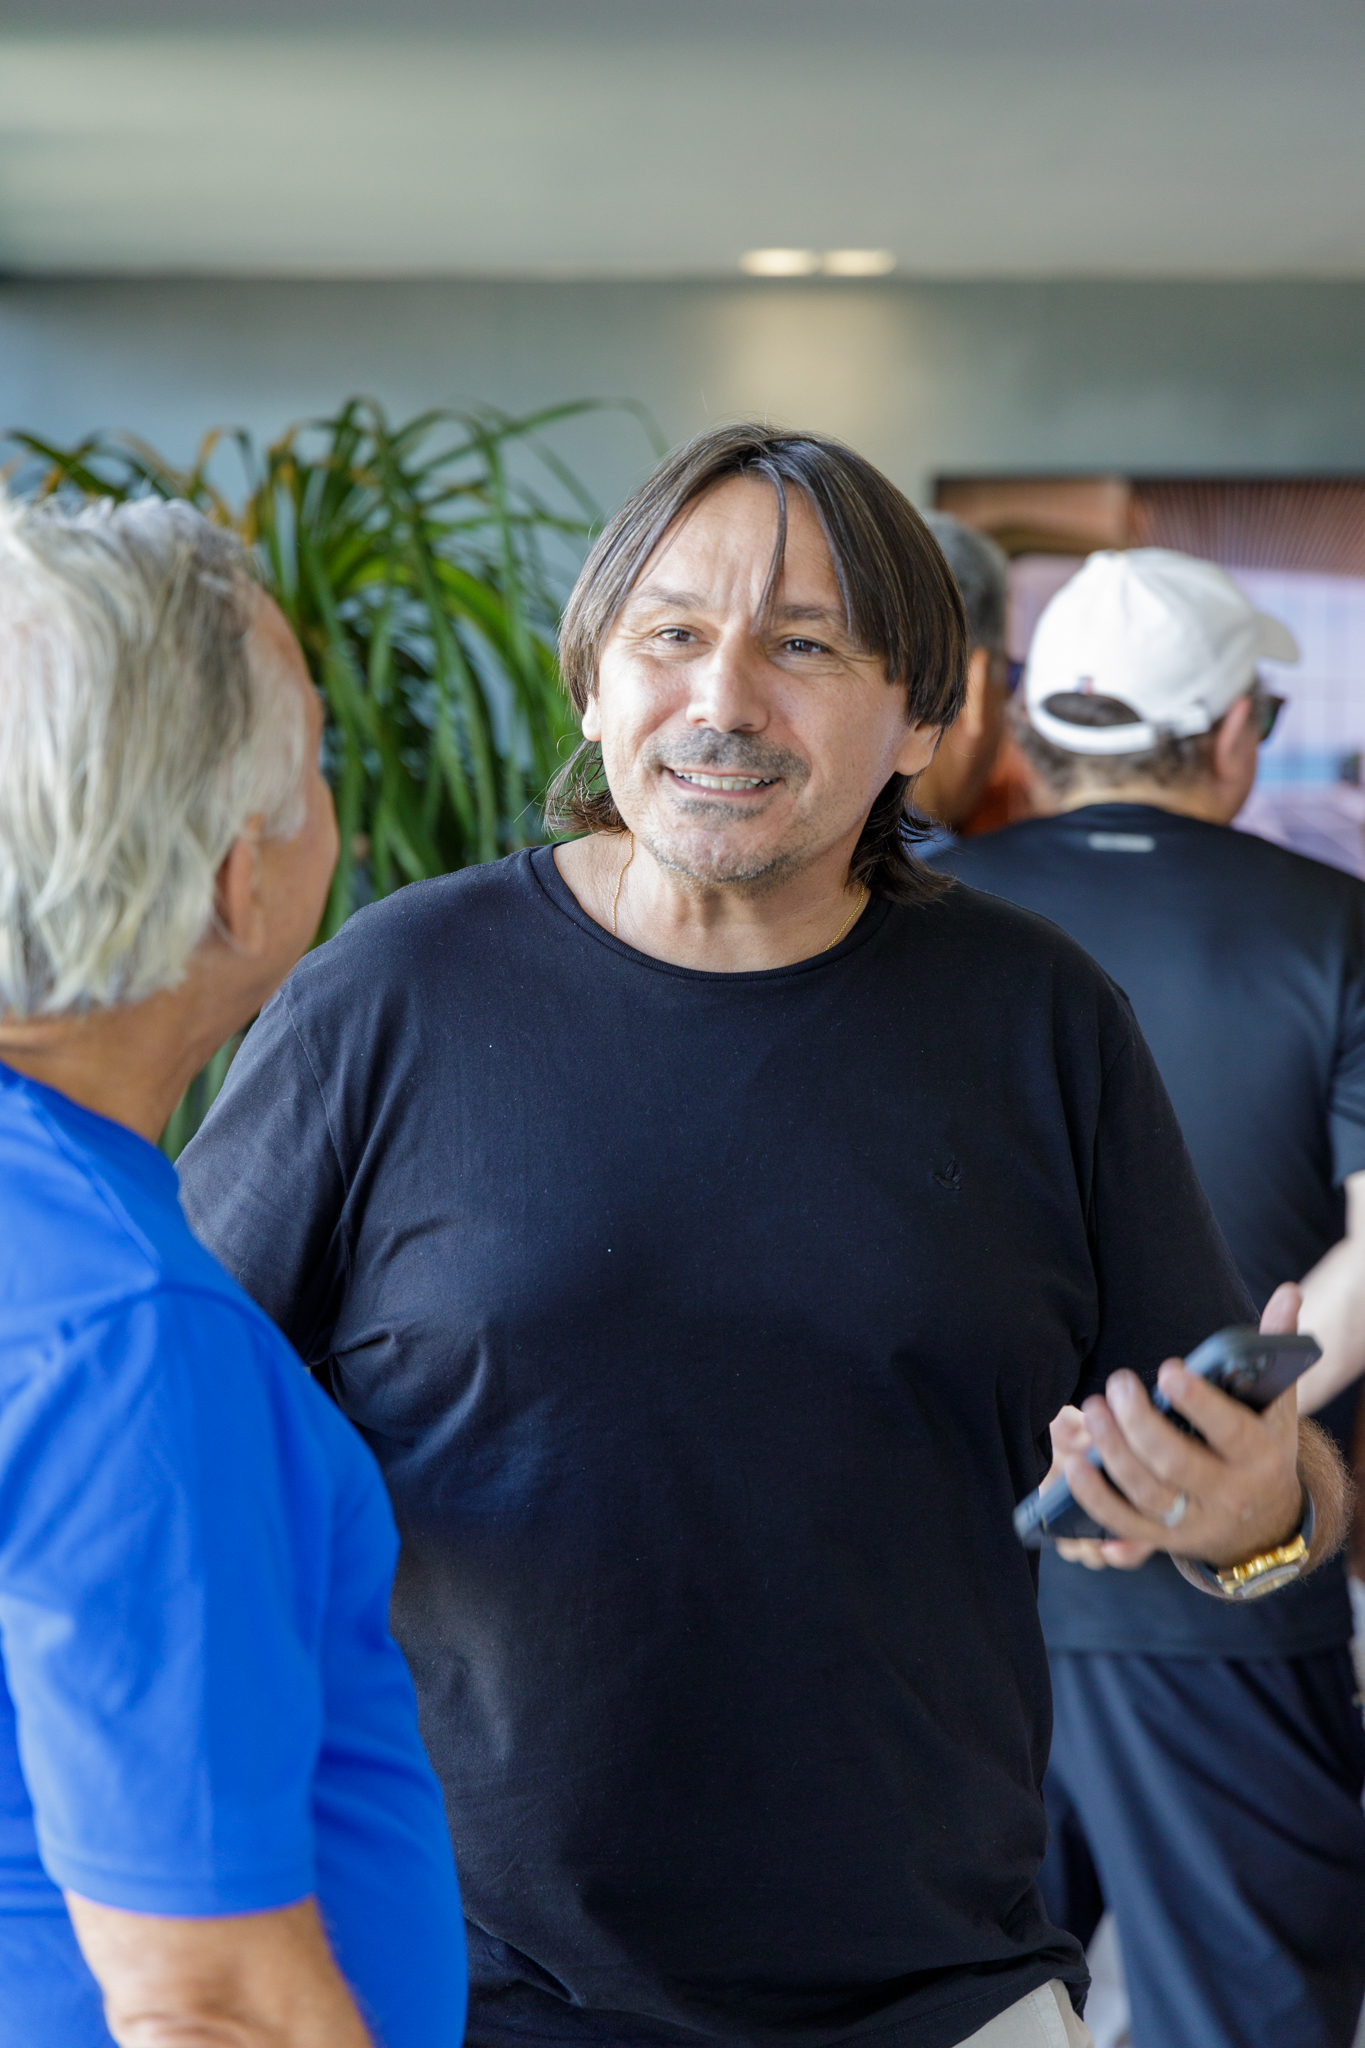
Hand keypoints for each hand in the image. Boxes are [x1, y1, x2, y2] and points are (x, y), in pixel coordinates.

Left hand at [1060, 1283, 1304, 1570]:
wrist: (1265, 1522)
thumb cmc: (1261, 1443)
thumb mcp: (1276, 1401)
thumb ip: (1273, 1347)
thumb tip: (1288, 1291)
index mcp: (1259, 1455)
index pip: (1230, 1431)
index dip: (1198, 1403)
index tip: (1168, 1370)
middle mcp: (1228, 1494)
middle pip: (1177, 1463)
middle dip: (1141, 1423)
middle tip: (1117, 1383)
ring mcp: (1194, 1521)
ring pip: (1147, 1493)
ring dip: (1112, 1452)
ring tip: (1092, 1409)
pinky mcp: (1163, 1538)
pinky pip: (1123, 1523)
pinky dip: (1095, 1497)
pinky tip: (1074, 1464)